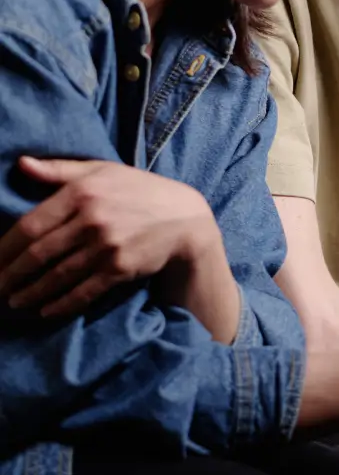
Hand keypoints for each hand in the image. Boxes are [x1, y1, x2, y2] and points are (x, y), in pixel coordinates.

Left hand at [0, 156, 219, 317]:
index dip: (4, 248)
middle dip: (11, 275)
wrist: (185, 217)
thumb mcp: (102, 171)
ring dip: (31, 293)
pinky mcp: (121, 267)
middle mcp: (93, 219)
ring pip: (57, 276)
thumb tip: (20, 164)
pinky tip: (46, 310)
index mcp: (83, 192)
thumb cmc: (140, 190)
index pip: (30, 225)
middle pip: (39, 254)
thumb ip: (60, 170)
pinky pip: (83, 291)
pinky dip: (61, 304)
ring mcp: (107, 246)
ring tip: (15, 301)